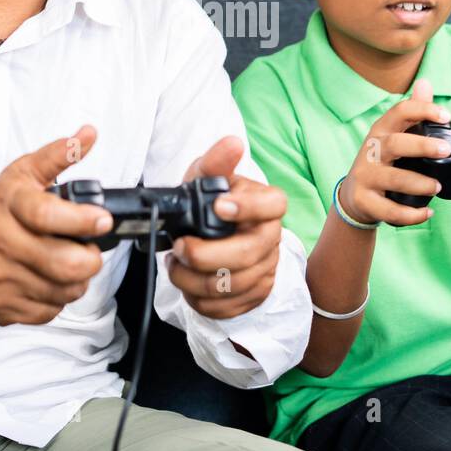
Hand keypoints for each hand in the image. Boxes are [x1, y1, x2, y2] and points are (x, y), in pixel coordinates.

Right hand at [0, 124, 113, 324]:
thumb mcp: (20, 175)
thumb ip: (57, 155)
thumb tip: (88, 135)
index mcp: (7, 206)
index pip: (47, 215)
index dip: (82, 220)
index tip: (102, 220)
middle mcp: (0, 244)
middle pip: (63, 263)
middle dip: (90, 259)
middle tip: (89, 250)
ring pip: (63, 291)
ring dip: (77, 280)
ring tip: (69, 264)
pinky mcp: (2, 308)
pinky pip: (49, 310)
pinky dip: (58, 298)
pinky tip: (49, 281)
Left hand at [164, 136, 287, 320]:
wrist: (215, 236)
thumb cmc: (211, 203)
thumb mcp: (206, 179)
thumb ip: (215, 163)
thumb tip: (232, 143)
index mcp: (266, 206)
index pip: (273, 205)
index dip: (248, 207)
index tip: (219, 206)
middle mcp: (271, 239)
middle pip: (246, 255)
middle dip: (205, 255)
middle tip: (180, 247)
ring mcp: (265, 270)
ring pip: (231, 286)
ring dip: (192, 279)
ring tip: (176, 264)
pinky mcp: (254, 296)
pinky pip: (225, 307)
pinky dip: (197, 298)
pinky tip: (188, 282)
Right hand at [339, 79, 450, 226]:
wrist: (353, 198)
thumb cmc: (380, 162)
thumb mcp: (392, 135)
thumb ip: (412, 111)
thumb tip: (425, 83)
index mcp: (381, 131)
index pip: (399, 113)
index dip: (422, 110)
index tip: (446, 116)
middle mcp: (371, 152)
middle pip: (394, 144)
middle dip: (421, 145)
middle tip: (445, 150)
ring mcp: (366, 177)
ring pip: (392, 179)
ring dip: (418, 183)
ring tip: (437, 187)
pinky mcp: (365, 201)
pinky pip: (388, 210)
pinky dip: (410, 214)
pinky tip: (427, 212)